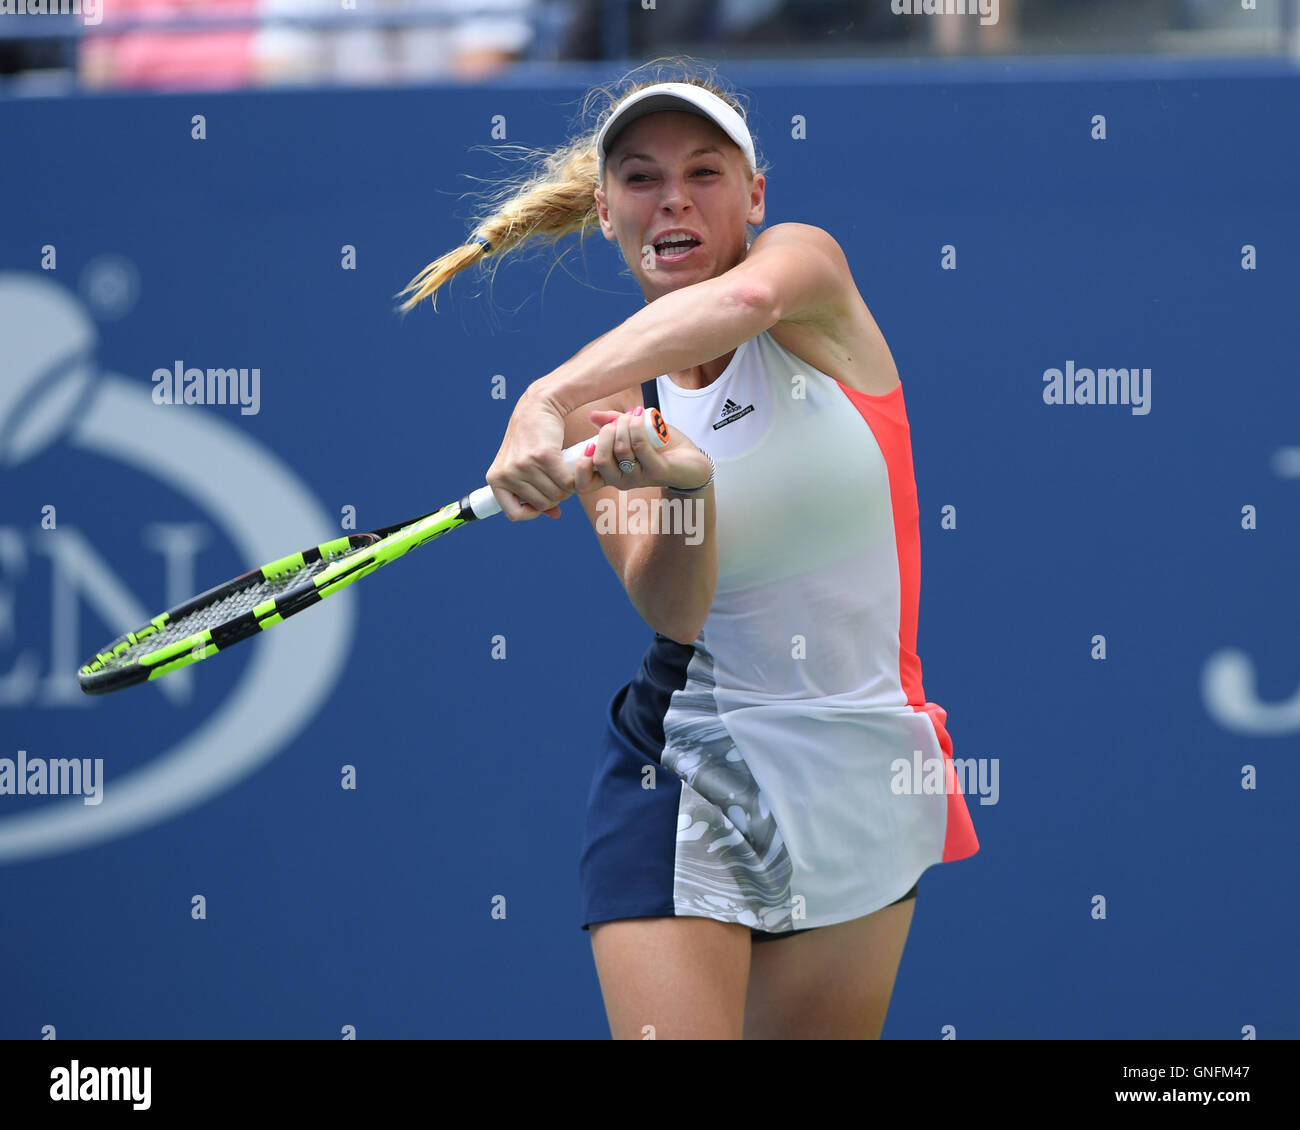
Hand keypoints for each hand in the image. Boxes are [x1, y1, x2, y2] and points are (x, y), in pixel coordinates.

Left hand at [484, 390, 568, 520]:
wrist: (538, 407)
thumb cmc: (532, 440)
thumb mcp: (524, 467)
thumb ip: (535, 493)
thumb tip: (554, 515)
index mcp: (495, 478)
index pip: (513, 514)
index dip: (532, 512)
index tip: (544, 504)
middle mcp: (506, 474)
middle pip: (540, 505)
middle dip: (554, 496)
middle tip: (559, 480)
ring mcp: (523, 465)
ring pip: (555, 495)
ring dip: (566, 487)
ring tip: (564, 471)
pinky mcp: (543, 456)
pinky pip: (566, 483)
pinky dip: (574, 479)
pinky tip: (574, 468)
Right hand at [574, 406, 711, 494]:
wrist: (691, 459)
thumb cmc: (659, 447)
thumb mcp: (632, 432)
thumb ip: (612, 423)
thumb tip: (592, 415)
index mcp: (610, 474)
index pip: (583, 484)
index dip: (579, 467)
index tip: (588, 446)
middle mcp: (621, 480)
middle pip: (600, 460)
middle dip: (606, 434)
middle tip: (617, 423)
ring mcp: (639, 478)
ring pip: (621, 450)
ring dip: (625, 426)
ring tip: (634, 417)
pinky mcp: (658, 472)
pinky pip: (640, 446)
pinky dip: (637, 426)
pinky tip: (641, 416)